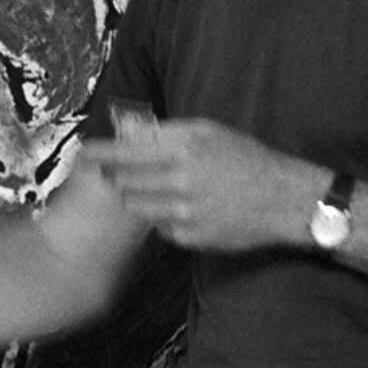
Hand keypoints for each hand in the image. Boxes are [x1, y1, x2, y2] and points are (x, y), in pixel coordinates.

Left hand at [82, 118, 317, 252]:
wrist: (283, 200)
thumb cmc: (247, 159)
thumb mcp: (210, 132)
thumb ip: (169, 131)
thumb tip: (131, 132)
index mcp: (183, 149)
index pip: (124, 152)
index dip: (99, 153)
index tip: (83, 152)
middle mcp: (179, 181)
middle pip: (124, 181)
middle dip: (115, 175)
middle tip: (111, 171)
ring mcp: (183, 212)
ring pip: (136, 205)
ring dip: (135, 197)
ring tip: (153, 188)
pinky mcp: (188, 237)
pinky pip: (158, 226)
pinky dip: (160, 216)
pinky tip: (177, 207)